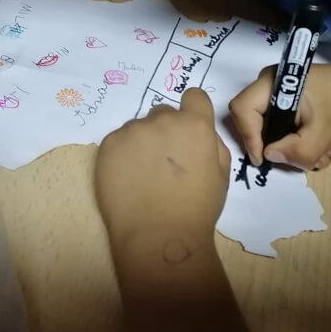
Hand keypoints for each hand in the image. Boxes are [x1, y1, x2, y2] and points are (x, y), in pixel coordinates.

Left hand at [96, 88, 230, 245]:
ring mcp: (132, 130)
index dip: (192, 111)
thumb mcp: (221, 174)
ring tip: (142, 175)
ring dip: (142, 143)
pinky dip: (122, 155)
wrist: (158, 234)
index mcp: (194, 125)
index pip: (194, 97)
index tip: (186, 130)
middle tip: (163, 162)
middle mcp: (162, 120)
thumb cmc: (196, 209)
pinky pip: (118, 141)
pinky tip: (126, 179)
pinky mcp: (108, 144)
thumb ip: (211, 143)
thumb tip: (197, 131)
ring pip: (138, 128)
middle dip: (165, 131)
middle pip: (163, 113)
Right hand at [229, 64, 330, 169]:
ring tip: (324, 155)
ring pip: (269, 127)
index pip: (243, 110)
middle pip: (254, 122)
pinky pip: (281, 125)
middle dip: (278, 147)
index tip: (264, 160)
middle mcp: (270, 85)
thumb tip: (269, 156)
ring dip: (294, 148)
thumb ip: (297, 149)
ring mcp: (278, 93)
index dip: (248, 137)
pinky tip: (324, 146)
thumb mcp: (325, 132)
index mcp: (273, 83)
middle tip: (305, 160)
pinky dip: (299, 140)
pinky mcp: (288, 101)